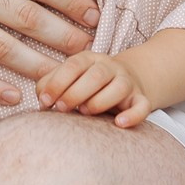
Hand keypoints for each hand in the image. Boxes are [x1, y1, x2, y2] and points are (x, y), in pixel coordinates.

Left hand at [36, 51, 152, 126]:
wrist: (126, 80)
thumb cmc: (87, 84)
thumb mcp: (68, 78)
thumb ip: (50, 84)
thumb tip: (42, 100)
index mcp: (88, 59)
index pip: (73, 66)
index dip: (58, 83)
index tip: (46, 101)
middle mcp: (109, 68)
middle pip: (96, 75)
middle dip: (76, 93)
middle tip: (62, 108)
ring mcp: (127, 83)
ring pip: (119, 87)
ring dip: (100, 101)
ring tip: (85, 112)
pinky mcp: (141, 99)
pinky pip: (142, 106)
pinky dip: (133, 115)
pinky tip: (119, 124)